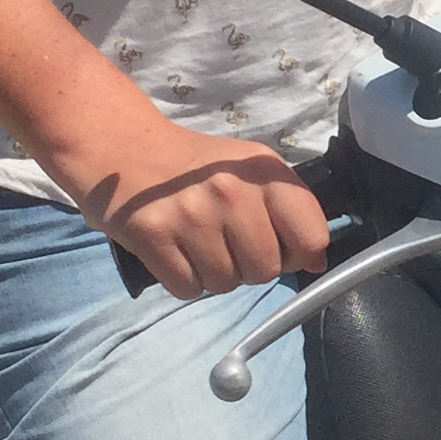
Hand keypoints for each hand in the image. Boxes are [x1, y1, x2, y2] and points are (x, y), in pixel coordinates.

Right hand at [76, 114, 328, 302]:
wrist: (123, 150)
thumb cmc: (195, 169)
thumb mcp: (250, 172)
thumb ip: (289, 212)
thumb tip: (318, 263)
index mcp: (264, 170)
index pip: (311, 237)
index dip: (298, 252)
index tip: (278, 243)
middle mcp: (231, 190)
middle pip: (266, 270)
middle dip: (249, 266)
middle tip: (225, 240)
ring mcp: (191, 214)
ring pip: (226, 284)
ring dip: (213, 273)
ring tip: (196, 242)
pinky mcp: (153, 235)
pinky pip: (188, 289)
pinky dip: (183, 279)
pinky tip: (174, 250)